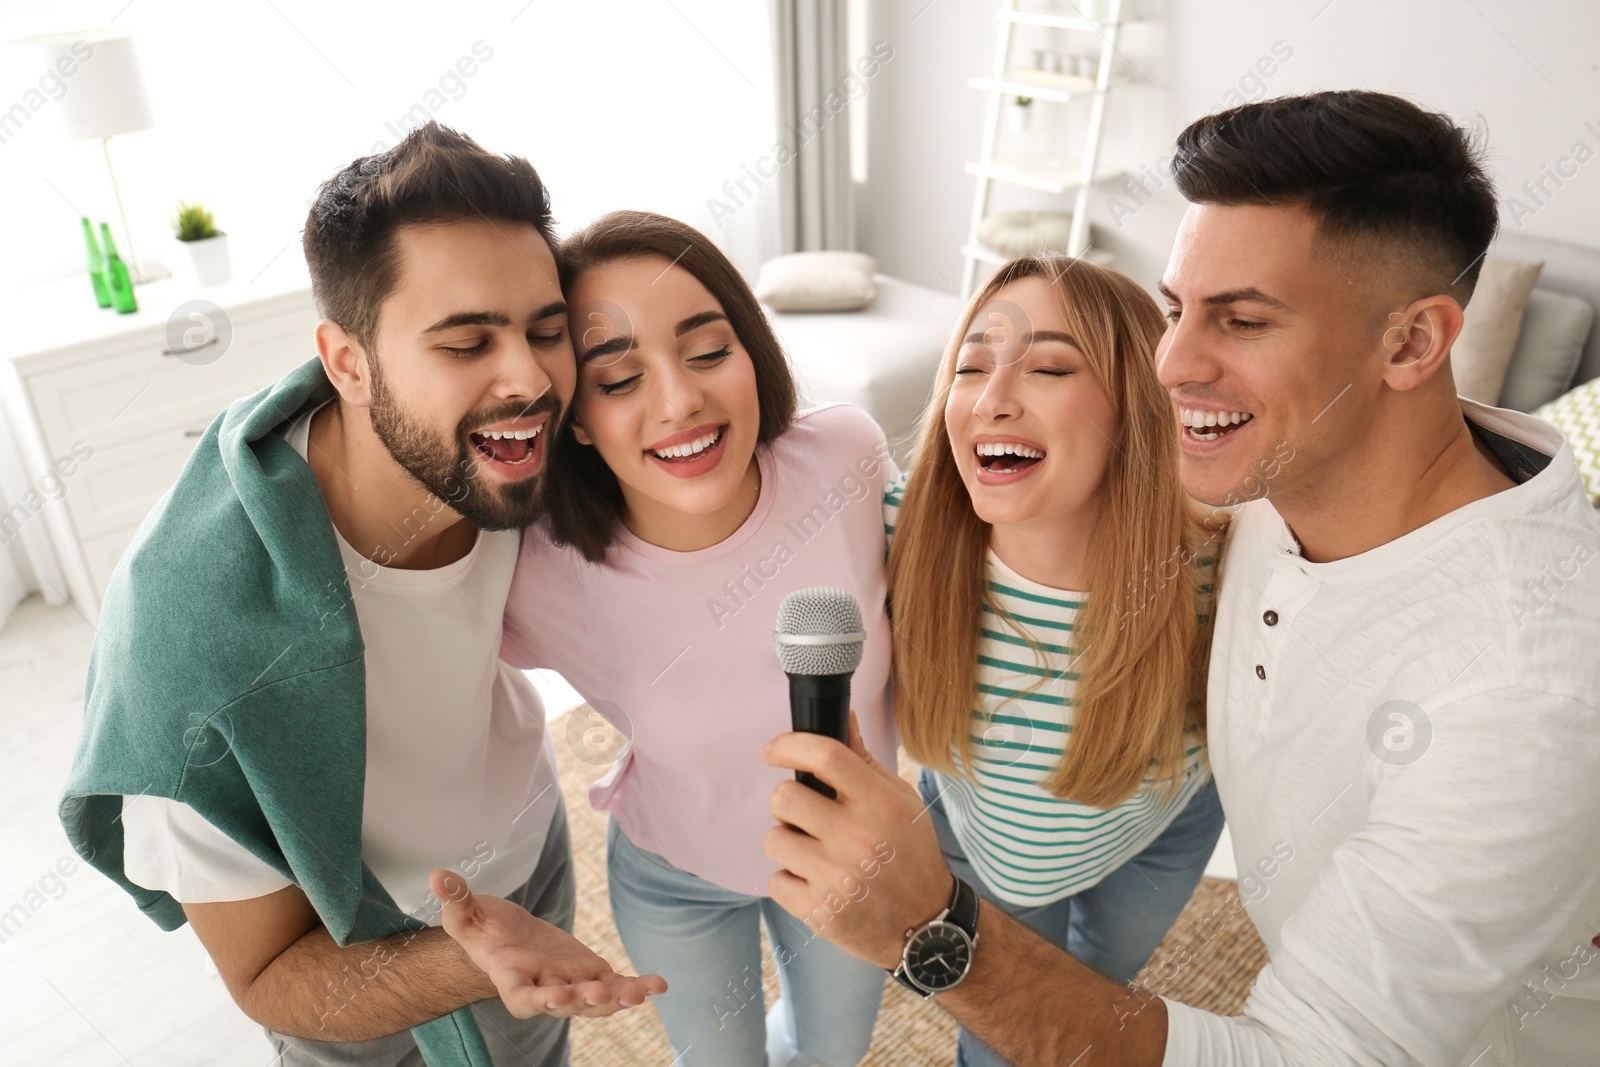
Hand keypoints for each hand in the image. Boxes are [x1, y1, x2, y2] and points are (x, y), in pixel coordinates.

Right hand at [429, 869, 666, 1018]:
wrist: (507, 941)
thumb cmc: (483, 931)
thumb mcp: (467, 914)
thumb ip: (456, 900)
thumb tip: (438, 876)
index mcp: (512, 981)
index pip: (525, 998)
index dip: (541, 1000)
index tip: (556, 997)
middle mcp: (545, 991)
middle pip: (566, 1005)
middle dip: (585, 1001)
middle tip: (602, 994)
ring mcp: (572, 986)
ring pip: (597, 1000)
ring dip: (619, 998)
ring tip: (641, 993)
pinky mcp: (592, 975)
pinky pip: (617, 985)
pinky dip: (637, 986)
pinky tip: (659, 984)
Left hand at [763, 710, 954, 969]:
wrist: (925, 927)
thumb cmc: (910, 854)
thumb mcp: (900, 802)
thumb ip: (864, 761)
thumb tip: (841, 717)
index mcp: (881, 804)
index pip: (825, 755)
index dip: (789, 745)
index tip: (774, 751)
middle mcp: (859, 838)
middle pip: (784, 798)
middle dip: (788, 804)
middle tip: (807, 816)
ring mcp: (837, 878)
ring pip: (774, 839)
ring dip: (788, 844)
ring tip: (816, 854)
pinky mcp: (820, 912)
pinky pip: (776, 881)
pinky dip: (791, 882)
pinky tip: (818, 884)